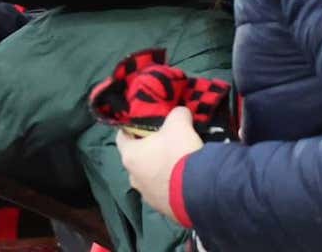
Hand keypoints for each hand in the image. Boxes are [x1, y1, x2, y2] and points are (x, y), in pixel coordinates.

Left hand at [115, 107, 202, 222]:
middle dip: (149, 151)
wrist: (199, 190)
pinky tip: (185, 180)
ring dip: (159, 171)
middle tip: (165, 142)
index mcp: (130, 155)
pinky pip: (163, 193)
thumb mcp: (179, 123)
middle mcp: (133, 178)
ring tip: (177, 163)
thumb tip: (181, 113)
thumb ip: (176, 114)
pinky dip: (171, 186)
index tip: (143, 125)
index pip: (122, 137)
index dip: (131, 129)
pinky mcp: (162, 209)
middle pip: (137, 159)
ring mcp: (146, 196)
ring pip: (149, 178)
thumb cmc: (179, 153)